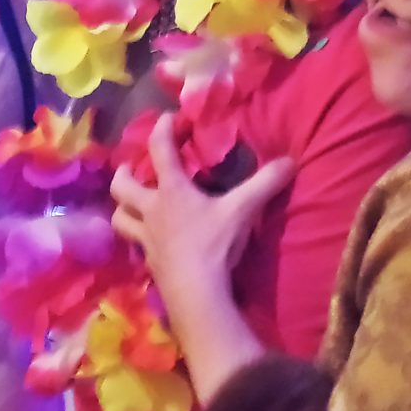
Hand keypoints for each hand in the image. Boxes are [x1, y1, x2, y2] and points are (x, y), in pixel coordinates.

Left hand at [110, 113, 294, 300]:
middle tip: (130, 169)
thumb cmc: (214, 244)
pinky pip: (135, 246)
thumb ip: (265, 183)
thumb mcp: (243, 209)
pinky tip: (149, 242)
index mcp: (171, 191)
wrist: (195, 291)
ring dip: (122, 209)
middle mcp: (151, 211)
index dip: (161, 130)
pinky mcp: (149, 262)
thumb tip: (290, 161)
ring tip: (131, 206)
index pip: (159, 150)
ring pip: (119, 219)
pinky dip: (137, 240)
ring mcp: (146, 239)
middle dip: (123, 174)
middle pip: (120, 187)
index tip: (166, 118)